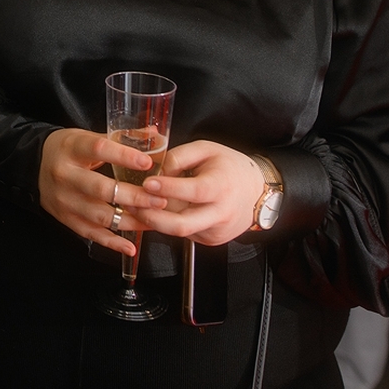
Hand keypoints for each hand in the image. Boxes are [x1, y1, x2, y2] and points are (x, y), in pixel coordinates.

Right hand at [37, 128, 167, 256]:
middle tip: (160, 200)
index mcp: (71, 148)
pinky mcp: (65, 219)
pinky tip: (131, 247)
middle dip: (134, 197)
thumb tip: (154, 134)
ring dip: (130, 221)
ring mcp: (64, 200)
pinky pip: (91, 233)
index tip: (149, 162)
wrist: (32, 165)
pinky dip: (112, 242)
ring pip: (99, 215)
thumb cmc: (67, 150)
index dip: (124, 156)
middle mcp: (65, 175)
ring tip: (154, 220)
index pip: (98, 150)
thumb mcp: (86, 137)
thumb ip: (119, 139)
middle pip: (101, 189)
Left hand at [127, 140, 263, 246]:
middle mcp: (221, 213)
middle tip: (131, 202)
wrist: (257, 192)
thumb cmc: (230, 167)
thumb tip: (157, 171)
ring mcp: (216, 230)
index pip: (193, 191)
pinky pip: (185, 233)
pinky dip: (168, 224)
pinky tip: (155, 213)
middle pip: (182, 224)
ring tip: (136, 207)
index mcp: (222, 186)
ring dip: (154, 222)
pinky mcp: (211, 239)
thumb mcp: (207, 149)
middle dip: (152, 216)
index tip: (147, 182)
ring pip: (180, 231)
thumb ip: (180, 156)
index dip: (169, 188)